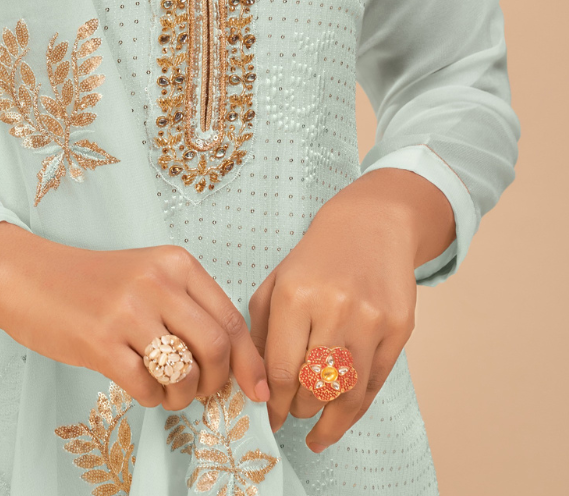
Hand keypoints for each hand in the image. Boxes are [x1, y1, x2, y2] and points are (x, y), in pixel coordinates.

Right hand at [0, 222, 269, 410]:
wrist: (29, 276)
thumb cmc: (92, 283)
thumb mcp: (146, 276)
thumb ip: (186, 306)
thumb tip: (231, 361)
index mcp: (175, 263)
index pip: (230, 318)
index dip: (249, 362)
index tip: (255, 390)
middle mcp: (157, 282)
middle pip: (215, 347)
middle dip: (216, 382)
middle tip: (199, 391)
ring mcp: (128, 311)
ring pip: (184, 372)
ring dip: (181, 395)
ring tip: (166, 390)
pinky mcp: (101, 341)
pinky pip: (147, 387)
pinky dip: (151, 398)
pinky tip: (138, 386)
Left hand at [248, 169, 454, 451]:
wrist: (372, 224)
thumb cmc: (316, 257)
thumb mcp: (276, 283)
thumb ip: (262, 333)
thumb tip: (257, 386)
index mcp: (295, 295)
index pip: (281, 369)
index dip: (273, 402)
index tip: (270, 416)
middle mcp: (334, 309)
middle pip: (314, 386)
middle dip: (299, 409)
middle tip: (291, 415)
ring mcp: (371, 321)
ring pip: (348, 394)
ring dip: (330, 421)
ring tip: (317, 433)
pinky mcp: (399, 329)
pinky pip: (375, 383)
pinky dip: (357, 408)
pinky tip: (342, 416)